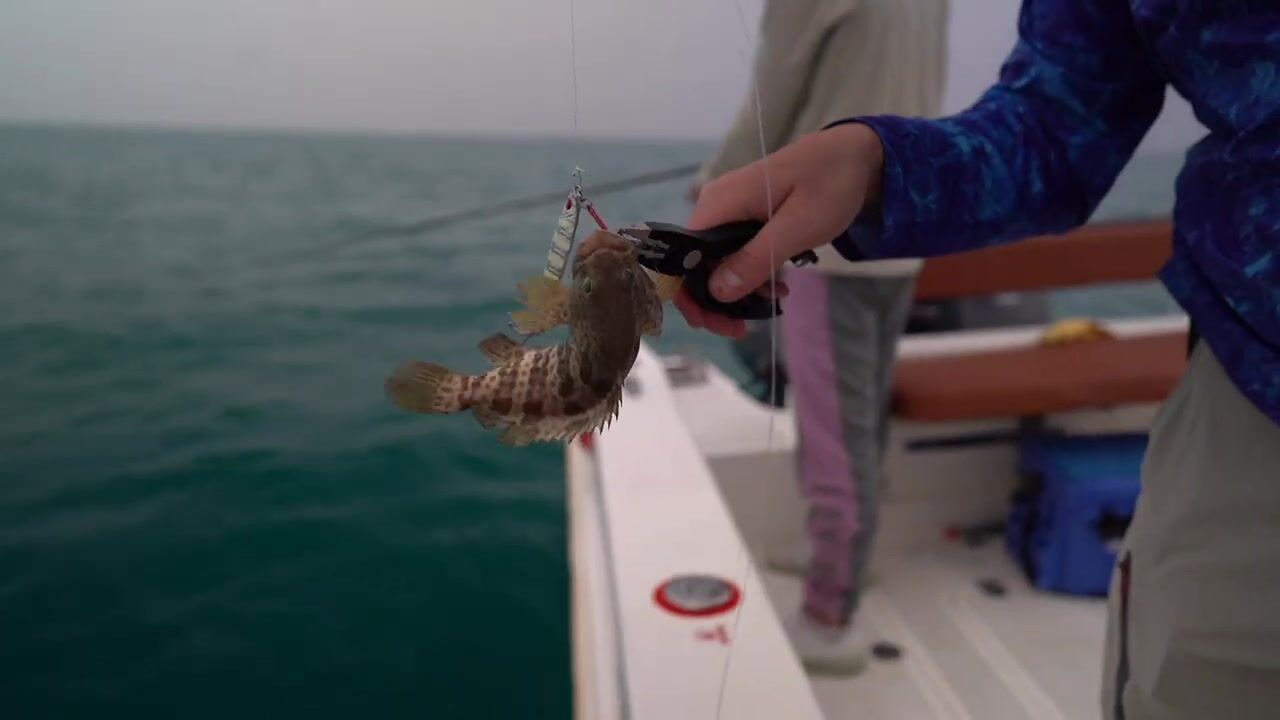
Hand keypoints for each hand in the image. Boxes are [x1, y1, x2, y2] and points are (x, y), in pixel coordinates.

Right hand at [675, 123, 884, 337]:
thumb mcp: (796, 228)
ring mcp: (730, 211)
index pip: (682, 256)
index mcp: (719, 204)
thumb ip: (755, 259)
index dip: (689, 293)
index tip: (712, 322)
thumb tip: (716, 292)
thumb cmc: (829, 184)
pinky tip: (777, 287)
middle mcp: (716, 206)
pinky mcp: (746, 217)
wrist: (856, 155)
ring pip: (717, 262)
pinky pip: (736, 253)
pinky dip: (752, 274)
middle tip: (741, 329)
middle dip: (714, 300)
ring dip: (737, 291)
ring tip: (771, 305)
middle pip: (696, 263)